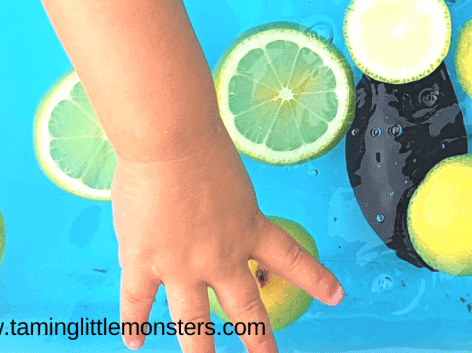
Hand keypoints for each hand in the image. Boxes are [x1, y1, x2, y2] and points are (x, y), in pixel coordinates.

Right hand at [111, 121, 344, 351]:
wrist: (171, 140)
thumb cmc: (202, 143)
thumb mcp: (232, 177)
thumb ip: (225, 202)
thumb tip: (208, 207)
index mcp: (249, 227)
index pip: (291, 259)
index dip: (315, 280)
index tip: (336, 296)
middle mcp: (221, 256)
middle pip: (244, 308)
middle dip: (258, 341)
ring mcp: (182, 266)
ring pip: (192, 324)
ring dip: (199, 352)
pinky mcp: (144, 263)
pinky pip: (138, 304)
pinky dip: (135, 325)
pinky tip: (135, 342)